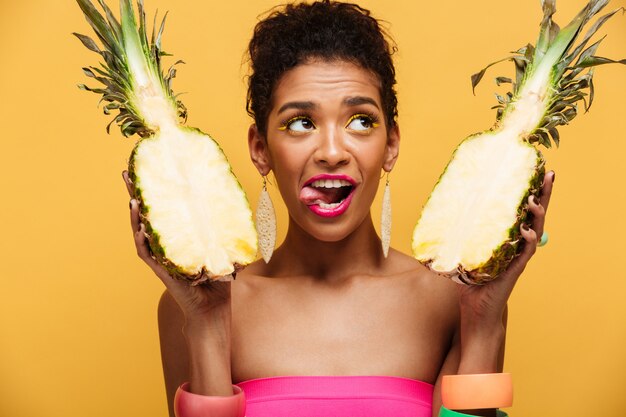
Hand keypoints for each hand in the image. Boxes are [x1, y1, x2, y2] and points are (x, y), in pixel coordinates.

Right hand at [122, 170, 231, 322]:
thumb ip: (225, 229)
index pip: (164, 210)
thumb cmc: (219, 279)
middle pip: (147, 215)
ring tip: (132, 197)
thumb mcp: (223, 248)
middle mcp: (166, 245)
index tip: (150, 169)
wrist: (214, 308)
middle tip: (127, 173)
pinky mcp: (162, 272)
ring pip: (142, 233)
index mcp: (179, 237)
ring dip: (135, 216)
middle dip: (136, 194)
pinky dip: (143, 241)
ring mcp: (162, 258)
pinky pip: (148, 254)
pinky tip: (141, 227)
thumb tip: (237, 204)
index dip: (156, 190)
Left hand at [457, 170, 554, 326]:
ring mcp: (519, 256)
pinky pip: (526, 253)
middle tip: (549, 174)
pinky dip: (529, 241)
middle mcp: (518, 244)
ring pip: (535, 231)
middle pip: (536, 215)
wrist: (476, 308)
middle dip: (543, 195)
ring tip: (535, 201)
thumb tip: (443, 209)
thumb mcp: (465, 249)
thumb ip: (461, 231)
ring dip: (537, 215)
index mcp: (509, 237)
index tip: (538, 170)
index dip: (531, 191)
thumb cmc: (470, 279)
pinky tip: (528, 230)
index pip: (523, 209)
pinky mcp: (515, 270)